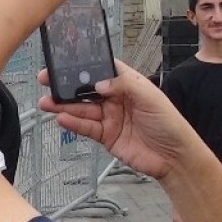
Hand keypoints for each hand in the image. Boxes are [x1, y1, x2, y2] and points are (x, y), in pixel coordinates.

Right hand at [37, 61, 196, 179]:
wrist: (174, 157)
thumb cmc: (170, 124)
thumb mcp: (150, 97)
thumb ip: (124, 85)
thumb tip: (100, 83)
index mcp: (128, 84)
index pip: (102, 70)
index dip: (84, 67)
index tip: (65, 64)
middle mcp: (116, 99)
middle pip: (86, 90)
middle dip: (66, 86)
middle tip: (47, 82)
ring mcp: (110, 118)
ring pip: (82, 109)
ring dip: (64, 106)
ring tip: (47, 103)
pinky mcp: (105, 136)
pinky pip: (85, 128)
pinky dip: (73, 123)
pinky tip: (62, 119)